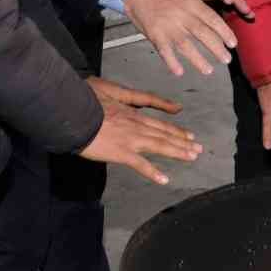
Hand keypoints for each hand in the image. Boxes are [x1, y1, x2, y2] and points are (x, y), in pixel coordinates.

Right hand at [77, 79, 202, 184]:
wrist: (73, 109)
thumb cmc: (84, 98)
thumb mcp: (107, 90)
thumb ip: (122, 97)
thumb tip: (126, 100)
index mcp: (131, 112)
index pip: (159, 122)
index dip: (175, 128)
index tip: (188, 134)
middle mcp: (136, 124)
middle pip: (164, 134)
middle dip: (183, 141)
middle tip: (198, 148)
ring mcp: (130, 138)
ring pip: (160, 145)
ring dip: (178, 152)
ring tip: (192, 157)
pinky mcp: (121, 152)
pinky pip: (140, 164)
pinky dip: (153, 173)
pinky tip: (164, 179)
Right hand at [125, 0, 239, 76]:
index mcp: (192, 4)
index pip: (212, 19)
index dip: (224, 32)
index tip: (233, 44)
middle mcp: (182, 16)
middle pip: (202, 34)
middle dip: (216, 48)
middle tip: (227, 59)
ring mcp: (168, 26)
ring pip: (186, 45)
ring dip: (198, 60)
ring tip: (209, 70)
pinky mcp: (155, 34)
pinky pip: (164, 51)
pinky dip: (171, 62)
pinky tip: (179, 72)